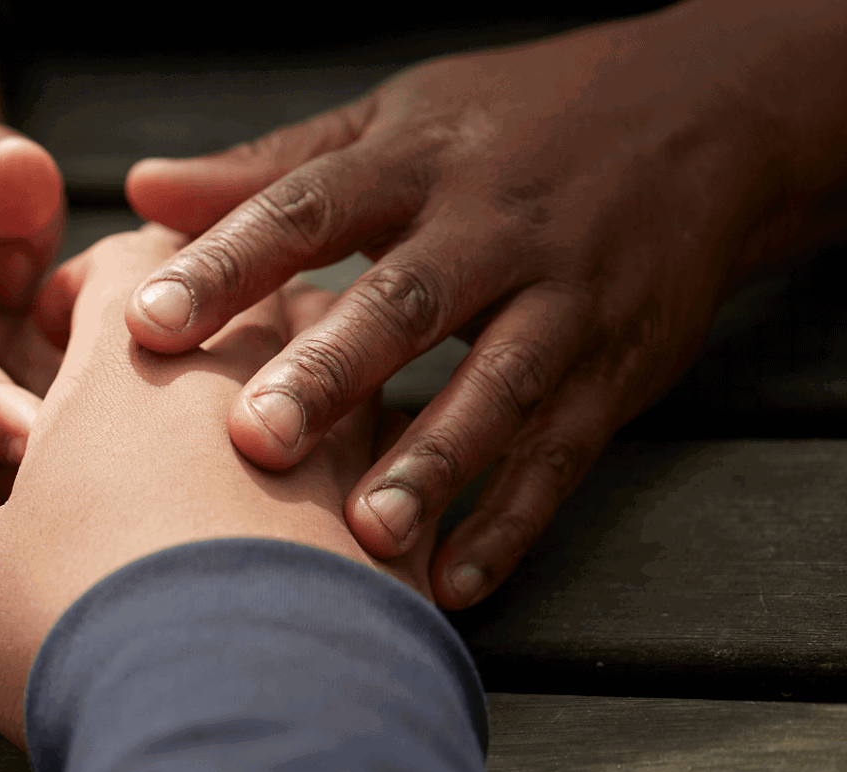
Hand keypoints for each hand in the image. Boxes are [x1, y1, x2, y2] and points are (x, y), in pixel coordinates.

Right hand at [0, 226, 426, 743]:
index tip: (73, 337)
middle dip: (207, 335)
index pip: (135, 259)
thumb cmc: (87, 633)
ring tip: (248, 467)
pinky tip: (331, 539)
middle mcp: (252, 373)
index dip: (100, 289)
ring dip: (295, 400)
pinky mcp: (403, 516)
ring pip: (336, 370)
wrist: (246, 732)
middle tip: (162, 402)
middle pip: (248, 298)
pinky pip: (399, 463)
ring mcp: (344, 439)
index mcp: (137, 359)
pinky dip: (367, 481)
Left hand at [121, 9, 799, 607]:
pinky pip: (566, 454)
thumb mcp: (393, 119)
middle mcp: (492, 229)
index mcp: (414, 163)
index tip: (147, 323)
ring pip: (499, 387)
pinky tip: (454, 581)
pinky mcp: (620, 369)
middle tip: (253, 440)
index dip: (227, 264)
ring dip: (433, 464)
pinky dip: (514, 522)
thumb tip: (144, 188)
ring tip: (366, 534)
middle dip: (332, 374)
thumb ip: (268, 165)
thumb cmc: (511, 124)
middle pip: (407, 303)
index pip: (306, 209)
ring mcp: (566, 301)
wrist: (703, 116)